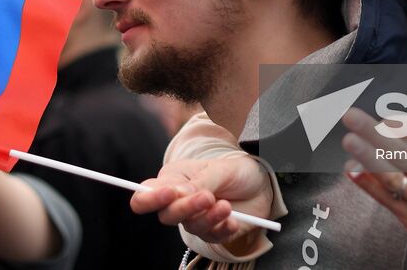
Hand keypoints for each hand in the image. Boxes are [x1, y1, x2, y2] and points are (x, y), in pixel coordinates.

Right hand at [130, 156, 275, 249]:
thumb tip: (179, 194)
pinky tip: (233, 220)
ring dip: (208, 218)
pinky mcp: (212, 232)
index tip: (169, 194)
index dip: (150, 199)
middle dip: (186, 208)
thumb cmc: (235, 171)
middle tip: (207, 197)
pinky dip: (223, 229)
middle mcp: (179, 202)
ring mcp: (195, 219)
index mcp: (172, 180)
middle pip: (167, 215)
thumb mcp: (220, 169)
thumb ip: (200, 181)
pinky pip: (211, 238)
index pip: (145, 195)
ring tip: (226, 206)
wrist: (261, 184)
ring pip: (190, 227)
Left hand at [340, 108, 406, 269]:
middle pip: (403, 153)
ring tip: (350, 140)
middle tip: (352, 117)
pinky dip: (367, 182)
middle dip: (374, 133)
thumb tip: (396, 124)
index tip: (385, 117)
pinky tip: (352, 168)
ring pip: (392, 177)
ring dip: (366, 156)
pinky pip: (386, 200)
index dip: (399, 122)